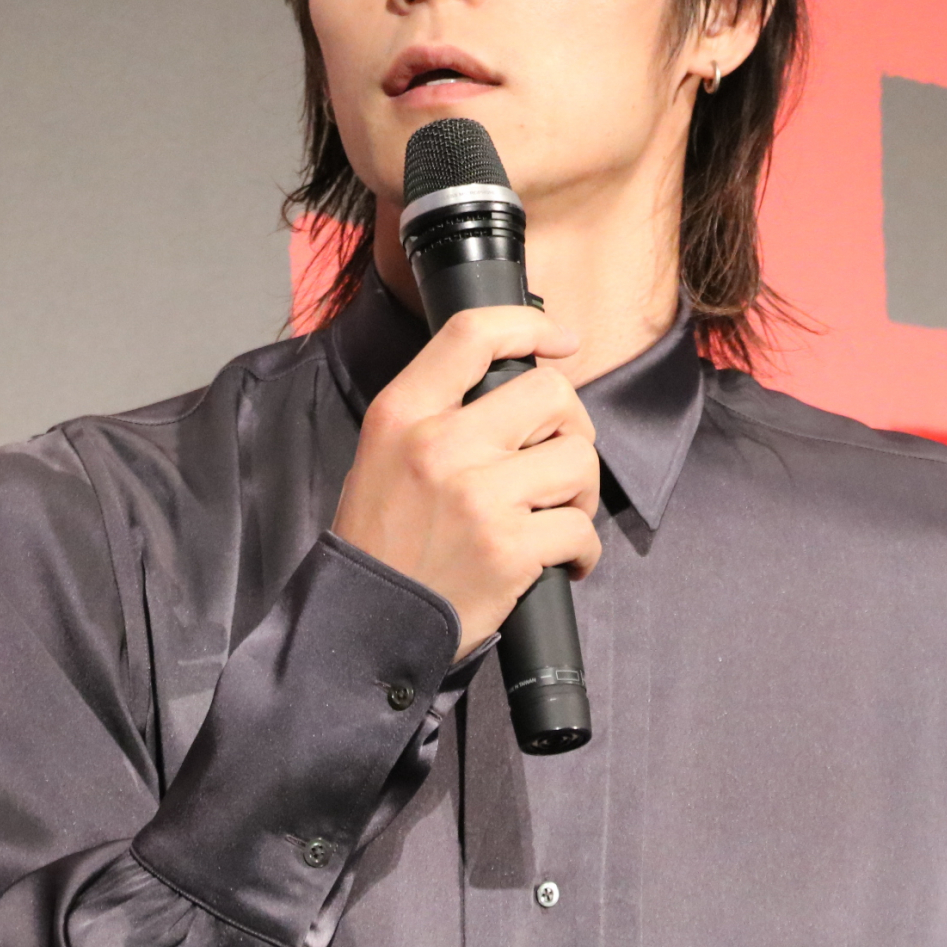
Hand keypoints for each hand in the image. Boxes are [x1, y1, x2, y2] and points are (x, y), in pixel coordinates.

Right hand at [331, 304, 602, 658]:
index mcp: (403, 413)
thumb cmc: (381, 540)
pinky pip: (580, 530)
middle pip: (549, 393)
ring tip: (558, 516)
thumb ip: (439, 414)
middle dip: (572, 426)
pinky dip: (583, 550)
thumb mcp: (383, 453)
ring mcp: (477, 497)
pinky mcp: (508, 549)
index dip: (529, 326)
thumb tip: (521, 393)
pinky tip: (563, 563)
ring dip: (581, 491)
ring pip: (577, 459)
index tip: (561, 340)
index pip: (472, 335)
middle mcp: (440, 445)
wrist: (364, 621)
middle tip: (558, 460)